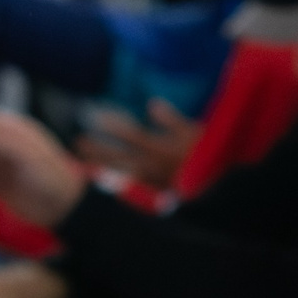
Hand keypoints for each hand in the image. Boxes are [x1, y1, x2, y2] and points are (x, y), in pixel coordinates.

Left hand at [74, 98, 200, 190]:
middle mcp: (154, 166)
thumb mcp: (194, 132)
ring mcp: (154, 181)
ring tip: (85, 164)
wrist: (219, 184)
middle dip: (98, 150)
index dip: (111, 127)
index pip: (131, 135)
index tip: (93, 119)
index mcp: (161, 148)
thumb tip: (152, 104)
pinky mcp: (158, 192)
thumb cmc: (209, 153)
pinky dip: (118, 183)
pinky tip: (106, 180)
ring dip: (103, 167)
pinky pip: (133, 188)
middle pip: (120, 157)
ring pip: (123, 173)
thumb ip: (172, 120)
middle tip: (77, 145)